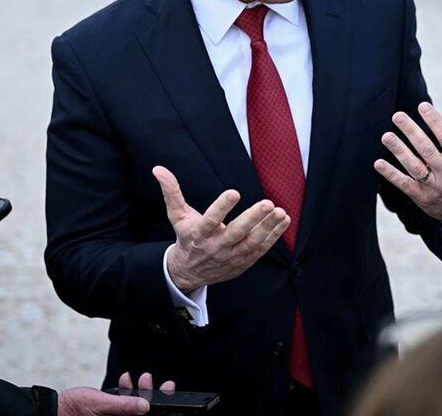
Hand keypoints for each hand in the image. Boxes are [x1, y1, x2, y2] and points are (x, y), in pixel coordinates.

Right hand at [57, 371, 176, 415]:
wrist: (53, 410)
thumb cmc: (70, 410)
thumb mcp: (98, 404)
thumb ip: (123, 406)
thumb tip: (145, 406)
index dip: (165, 409)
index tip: (171, 394)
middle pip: (145, 414)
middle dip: (155, 398)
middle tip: (165, 385)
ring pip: (136, 409)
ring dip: (142, 394)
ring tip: (143, 379)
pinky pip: (125, 408)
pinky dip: (128, 395)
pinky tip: (126, 382)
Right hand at [153, 166, 290, 293]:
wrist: (189, 273)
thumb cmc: (186, 238)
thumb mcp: (176, 216)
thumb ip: (171, 192)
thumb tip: (158, 168)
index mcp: (199, 234)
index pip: (210, 220)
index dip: (221, 207)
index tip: (233, 192)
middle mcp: (216, 246)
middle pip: (236, 233)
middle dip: (253, 219)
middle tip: (268, 203)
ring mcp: (232, 256)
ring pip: (252, 243)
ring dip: (268, 228)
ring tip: (280, 212)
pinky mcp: (244, 262)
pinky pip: (261, 250)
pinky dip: (274, 236)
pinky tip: (283, 221)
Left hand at [373, 102, 441, 229]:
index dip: (435, 122)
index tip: (422, 106)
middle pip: (427, 151)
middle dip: (412, 132)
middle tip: (397, 116)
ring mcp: (434, 187)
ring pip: (414, 167)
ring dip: (399, 151)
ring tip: (387, 136)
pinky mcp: (421, 197)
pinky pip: (404, 184)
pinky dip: (391, 174)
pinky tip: (378, 163)